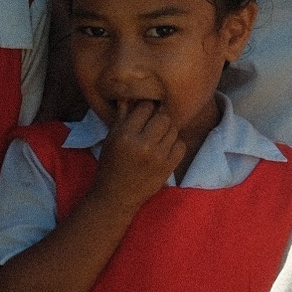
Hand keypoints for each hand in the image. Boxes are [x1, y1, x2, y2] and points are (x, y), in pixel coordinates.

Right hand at [91, 97, 186, 215]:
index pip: (145, 107)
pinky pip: (181, 146)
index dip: (146, 108)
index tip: (145, 113)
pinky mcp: (168, 168)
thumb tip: (129, 96)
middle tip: (154, 124)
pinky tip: (166, 147)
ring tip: (159, 136)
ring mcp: (158, 157)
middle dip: (159, 118)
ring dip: (168, 131)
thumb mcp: (111, 139)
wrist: (116, 196)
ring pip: (174, 130)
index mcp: (125, 135)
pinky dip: (176, 144)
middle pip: (164, 117)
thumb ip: (122, 117)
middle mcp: (143, 144)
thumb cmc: (110, 165)